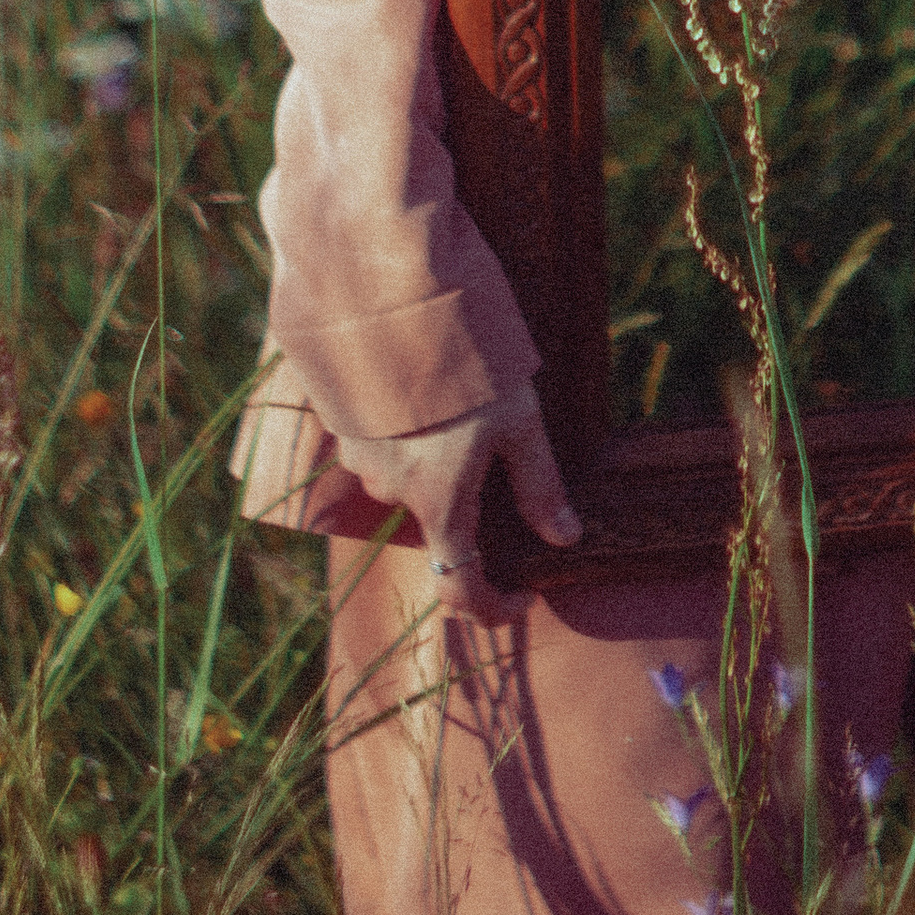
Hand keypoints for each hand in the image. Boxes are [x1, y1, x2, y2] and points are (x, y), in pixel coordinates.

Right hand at [334, 385, 581, 600]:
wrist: (395, 306)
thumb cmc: (467, 365)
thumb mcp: (519, 422)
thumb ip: (540, 485)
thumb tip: (566, 538)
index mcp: (439, 500)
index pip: (459, 588)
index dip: (494, 608)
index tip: (525, 594)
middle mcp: (394, 493)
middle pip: (440, 525)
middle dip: (469, 504)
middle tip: (496, 455)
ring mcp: (365, 463)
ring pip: (411, 486)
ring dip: (436, 467)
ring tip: (462, 414)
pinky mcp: (348, 432)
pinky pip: (386, 455)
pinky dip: (409, 443)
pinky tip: (429, 403)